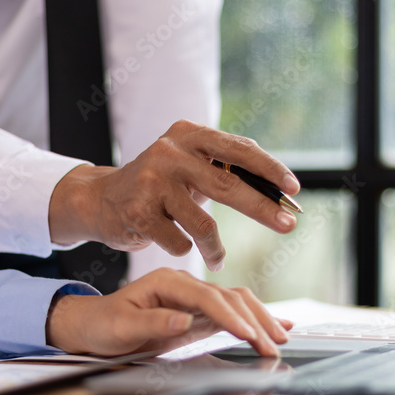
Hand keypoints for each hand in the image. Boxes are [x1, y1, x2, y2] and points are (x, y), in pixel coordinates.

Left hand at [45, 268, 292, 356]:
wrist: (94, 325)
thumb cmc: (104, 326)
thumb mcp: (120, 327)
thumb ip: (152, 323)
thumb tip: (182, 320)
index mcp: (166, 283)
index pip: (206, 297)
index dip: (229, 315)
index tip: (247, 334)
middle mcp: (184, 285)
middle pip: (229, 296)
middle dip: (254, 320)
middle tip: (273, 345)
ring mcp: (194, 297)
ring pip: (237, 302)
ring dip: (261, 319)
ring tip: (282, 339)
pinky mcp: (199, 311)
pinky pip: (233, 311)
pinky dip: (256, 319)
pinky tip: (277, 326)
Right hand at [48, 120, 300, 270]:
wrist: (101, 199)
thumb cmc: (159, 185)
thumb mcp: (189, 166)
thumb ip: (225, 170)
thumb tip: (280, 193)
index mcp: (188, 135)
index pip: (238, 149)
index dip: (270, 169)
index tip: (293, 189)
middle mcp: (169, 153)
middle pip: (228, 185)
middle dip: (263, 209)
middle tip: (288, 225)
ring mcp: (151, 181)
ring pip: (203, 225)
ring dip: (216, 249)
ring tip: (218, 260)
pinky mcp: (137, 211)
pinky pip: (179, 242)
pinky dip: (184, 249)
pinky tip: (177, 246)